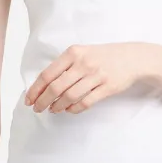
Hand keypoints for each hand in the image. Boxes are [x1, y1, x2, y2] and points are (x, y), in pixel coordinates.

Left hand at [25, 43, 147, 113]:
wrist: (132, 57)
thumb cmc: (103, 56)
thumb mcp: (82, 52)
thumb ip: (65, 65)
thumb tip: (44, 85)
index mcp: (73, 53)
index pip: (48, 74)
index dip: (35, 89)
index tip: (29, 99)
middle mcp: (83, 63)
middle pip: (56, 87)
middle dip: (43, 101)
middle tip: (38, 109)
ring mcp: (96, 76)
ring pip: (70, 97)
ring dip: (58, 106)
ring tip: (53, 109)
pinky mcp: (107, 88)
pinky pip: (85, 102)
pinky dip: (74, 109)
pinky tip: (69, 110)